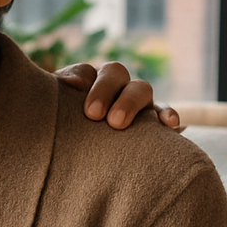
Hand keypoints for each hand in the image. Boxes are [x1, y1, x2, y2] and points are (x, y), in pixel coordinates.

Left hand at [55, 61, 180, 130]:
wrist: (78, 155)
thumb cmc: (64, 132)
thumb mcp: (56, 114)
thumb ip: (58, 95)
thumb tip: (70, 83)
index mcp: (85, 81)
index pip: (85, 70)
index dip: (80, 76)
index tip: (73, 88)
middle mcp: (112, 85)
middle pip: (115, 72)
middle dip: (104, 90)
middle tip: (92, 114)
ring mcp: (134, 99)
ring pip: (140, 88)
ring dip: (130, 102)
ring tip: (117, 123)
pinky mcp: (152, 117)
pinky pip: (164, 112)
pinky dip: (168, 115)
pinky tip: (170, 125)